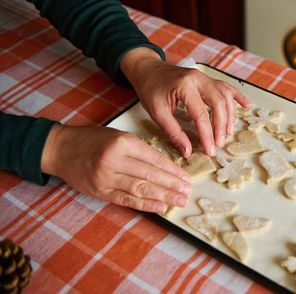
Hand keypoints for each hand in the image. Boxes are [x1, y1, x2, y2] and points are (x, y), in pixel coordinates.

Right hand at [41, 124, 190, 212]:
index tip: (186, 177)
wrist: (61, 149)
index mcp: (123, 142)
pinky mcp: (100, 191)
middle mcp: (115, 160)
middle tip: (187, 191)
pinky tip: (160, 207)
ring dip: (163, 197)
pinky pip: (126, 200)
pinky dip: (145, 205)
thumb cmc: (93, 140)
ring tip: (179, 200)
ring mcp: (106, 178)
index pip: (154, 159)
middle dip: (172, 185)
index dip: (173, 170)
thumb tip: (166, 166)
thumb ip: (140, 150)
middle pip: (150, 175)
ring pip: (140, 189)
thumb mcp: (119, 136)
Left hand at [120, 47, 250, 156]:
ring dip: (230, 115)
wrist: (148, 70)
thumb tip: (188, 151)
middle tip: (219, 143)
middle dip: (221, 126)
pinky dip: (237, 97)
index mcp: (184, 86)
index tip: (210, 150)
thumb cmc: (151, 89)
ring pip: (225, 96)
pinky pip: (227, 87)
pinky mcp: (208, 79)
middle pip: (218, 104)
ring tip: (228, 132)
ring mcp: (205, 77)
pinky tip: (246, 105)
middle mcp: (198, 79)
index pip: (200, 114)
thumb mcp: (157, 112)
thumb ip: (173, 132)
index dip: (207, 135)